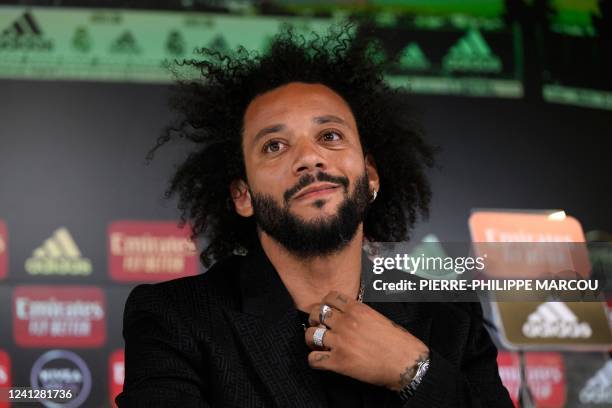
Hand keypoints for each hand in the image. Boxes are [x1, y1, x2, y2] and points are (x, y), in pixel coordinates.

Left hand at [304, 290, 429, 390]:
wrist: (407, 364)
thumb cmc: (399, 342)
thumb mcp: (379, 318)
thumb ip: (361, 314)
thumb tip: (349, 315)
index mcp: (357, 310)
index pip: (329, 297)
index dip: (325, 304)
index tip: (327, 311)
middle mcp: (345, 323)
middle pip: (316, 313)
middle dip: (314, 319)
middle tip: (319, 327)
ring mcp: (340, 342)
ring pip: (310, 335)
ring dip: (311, 340)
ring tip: (318, 344)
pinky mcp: (338, 362)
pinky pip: (313, 359)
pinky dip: (314, 360)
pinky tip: (322, 360)